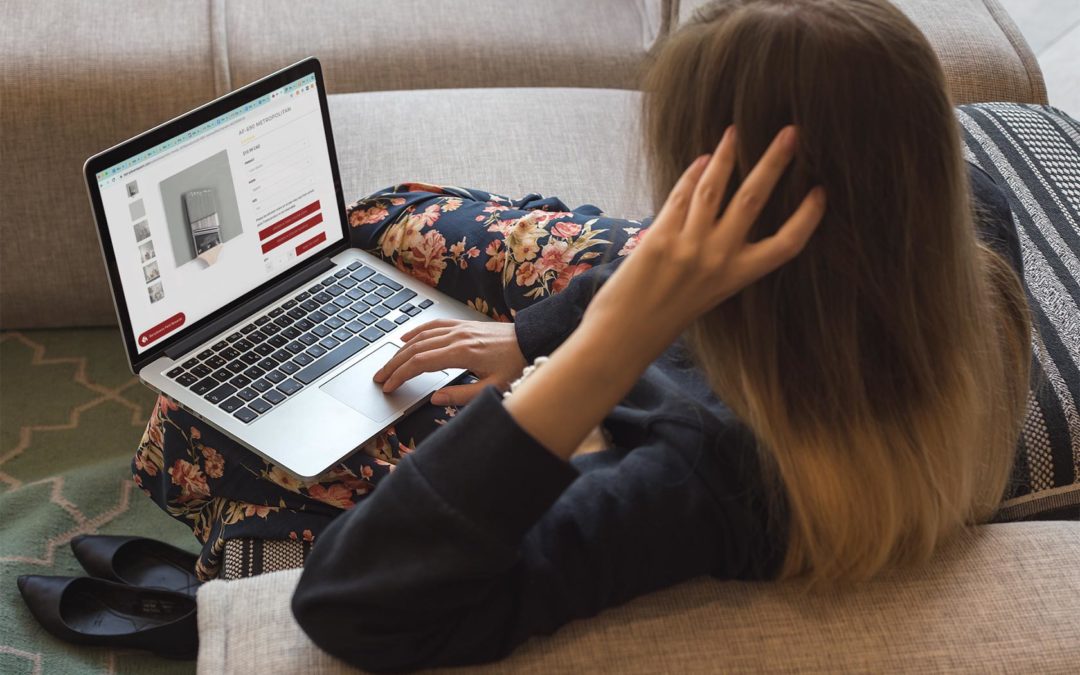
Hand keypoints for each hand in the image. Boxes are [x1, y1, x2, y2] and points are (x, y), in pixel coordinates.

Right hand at [373, 319, 526, 405]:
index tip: (388, 386)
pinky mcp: (463, 325)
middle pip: (414, 349)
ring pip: (421, 336)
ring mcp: (459, 328)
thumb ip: (462, 396)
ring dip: (400, 350)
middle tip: (379, 378)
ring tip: (387, 363)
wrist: (533, 340)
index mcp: (461, 353)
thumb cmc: (517, 365)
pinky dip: (416, 332)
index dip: (400, 375)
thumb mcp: (492, 388)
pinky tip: (406, 339)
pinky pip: (433, 325)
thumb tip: (435, 399)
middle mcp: (457, 337)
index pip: (420, 363)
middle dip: (393, 364)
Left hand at [581, 125, 825, 362]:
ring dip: (726, 155)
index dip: (808, 217)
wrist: (623, 337)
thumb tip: (728, 218)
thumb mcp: (707, 295)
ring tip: (735, 130)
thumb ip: (721, 261)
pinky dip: (693, 174)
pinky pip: (681, 196)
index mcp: (737, 278)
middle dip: (774, 162)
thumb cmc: (663, 319)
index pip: (787, 245)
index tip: (821, 192)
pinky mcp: (659, 237)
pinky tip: (701, 159)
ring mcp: (689, 246)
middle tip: (791, 133)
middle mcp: (718, 259)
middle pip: (754, 199)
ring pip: (715, 187)